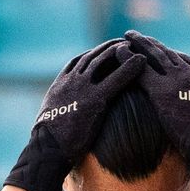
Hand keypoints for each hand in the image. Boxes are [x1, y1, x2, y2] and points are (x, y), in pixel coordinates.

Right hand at [5, 38, 145, 190]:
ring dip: (122, 51)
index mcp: (61, 84)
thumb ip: (63, 110)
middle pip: (94, 56)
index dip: (96, 52)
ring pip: (104, 61)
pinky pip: (116, 80)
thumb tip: (66, 114)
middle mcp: (71, 81)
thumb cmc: (49, 141)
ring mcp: (82, 88)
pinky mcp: (94, 100)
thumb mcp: (53, 118)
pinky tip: (143, 62)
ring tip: (139, 46)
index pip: (80, 60)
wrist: (46, 149)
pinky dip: (130, 68)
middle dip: (111, 47)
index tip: (108, 47)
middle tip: (128, 41)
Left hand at [124, 30, 189, 190]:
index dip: (169, 53)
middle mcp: (189, 75)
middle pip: (167, 53)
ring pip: (154, 55)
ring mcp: (175, 80)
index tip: (159, 48)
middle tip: (137, 36)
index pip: (184, 60)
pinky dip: (128, 58)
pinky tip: (118, 52)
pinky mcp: (161, 90)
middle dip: (151, 43)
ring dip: (139, 43)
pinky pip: (141, 69)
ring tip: (127, 36)